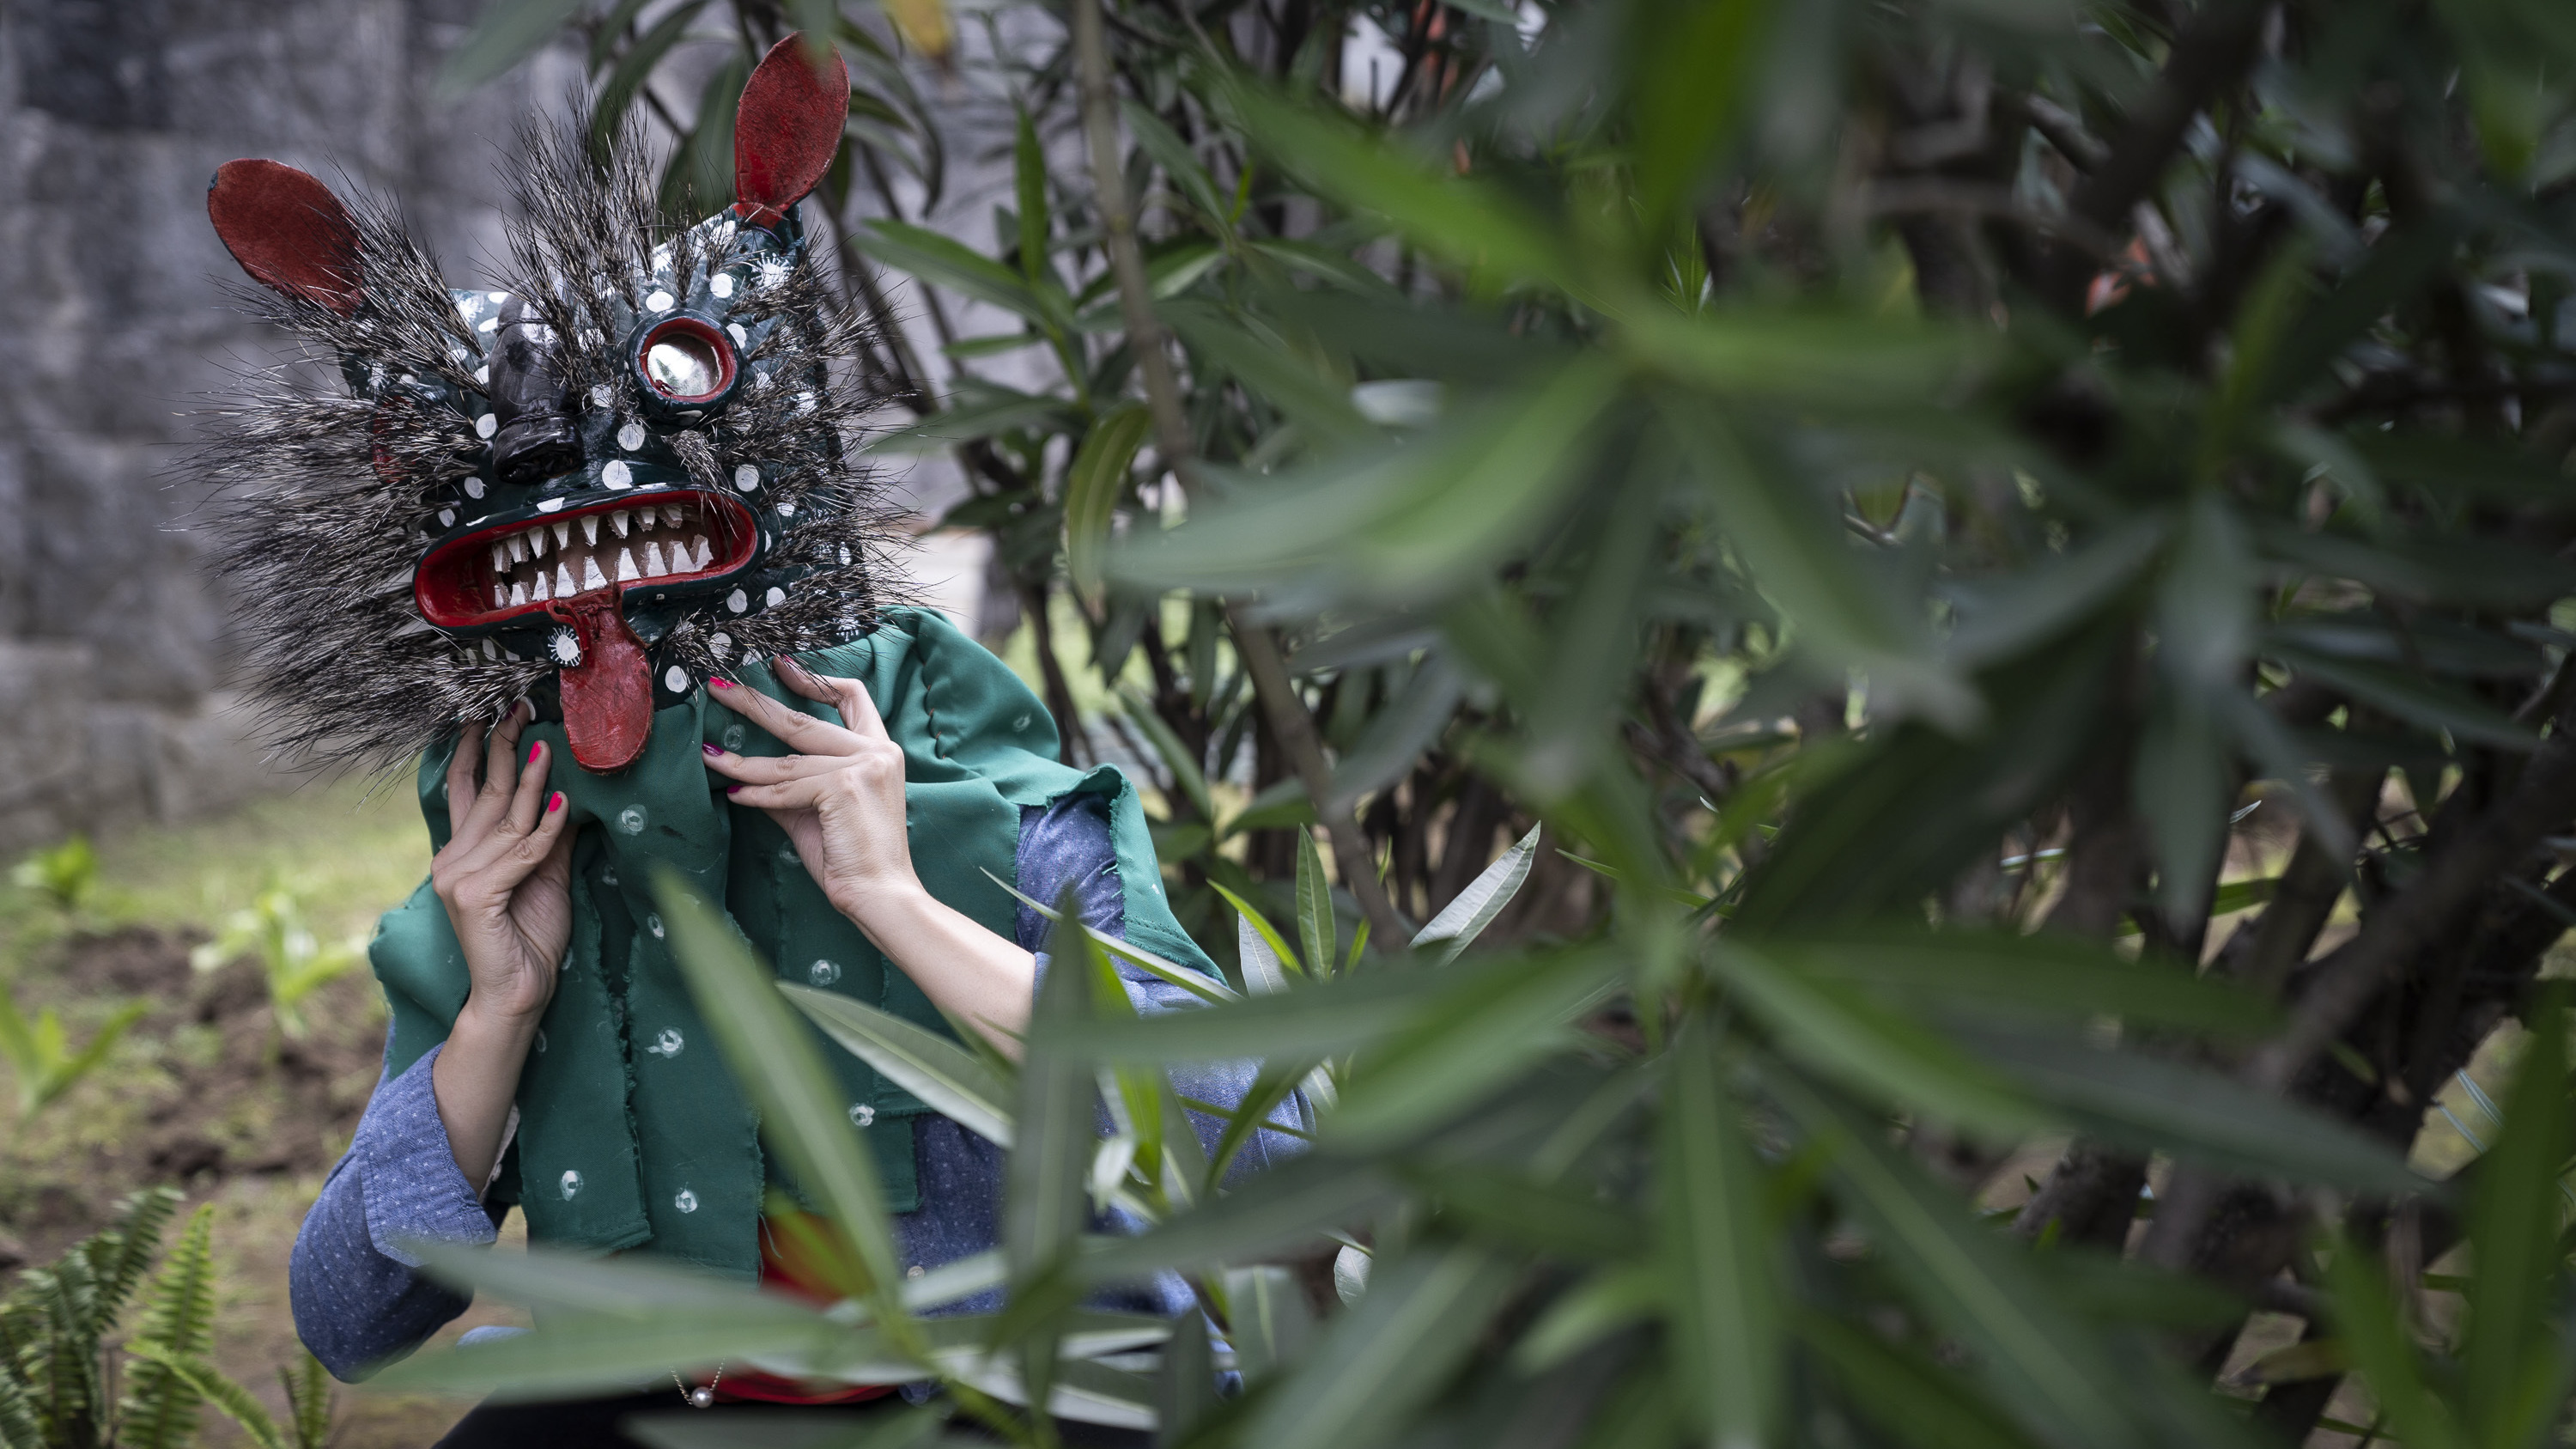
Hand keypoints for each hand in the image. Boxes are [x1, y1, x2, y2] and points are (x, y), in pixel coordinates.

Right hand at [430, 703, 575, 1025]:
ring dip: (531, 782)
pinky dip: (546, 831)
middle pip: (484, 794)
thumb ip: (548, 838)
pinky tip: (564, 806)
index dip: (476, 750)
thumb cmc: (530, 937)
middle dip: (503, 748)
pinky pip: (520, 853)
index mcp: (463, 852)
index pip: (466, 790)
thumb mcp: (545, 875)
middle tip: (520, 709)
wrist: (518, 993)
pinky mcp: (474, 897)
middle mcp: (451, 860)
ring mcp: (457, 878)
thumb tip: (567, 792)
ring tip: (549, 749)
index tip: (490, 713)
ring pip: (506, 820)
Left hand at [704, 656, 1036, 1054]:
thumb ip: (790, 788)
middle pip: (804, 717)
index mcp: (879, 751)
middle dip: (755, 702)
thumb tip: (746, 778)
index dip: (814, 680)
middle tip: (720, 687)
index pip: (852, 697)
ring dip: (741, 760)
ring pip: (786, 759)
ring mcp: (862, 766)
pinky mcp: (844, 787)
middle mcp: (875, 751)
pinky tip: (732, 796)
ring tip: (709, 754)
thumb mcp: (817, 814)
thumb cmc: (853, 859)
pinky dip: (756, 795)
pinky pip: (787, 788)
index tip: (779, 667)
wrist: (882, 894)